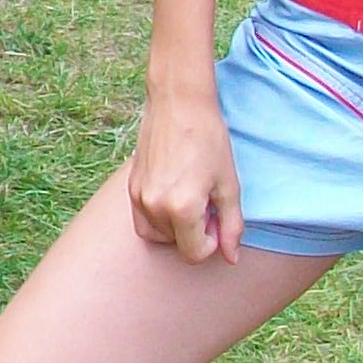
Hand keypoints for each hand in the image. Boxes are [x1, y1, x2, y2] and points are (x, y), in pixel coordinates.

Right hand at [126, 92, 243, 264]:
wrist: (178, 104)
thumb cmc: (209, 140)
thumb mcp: (228, 184)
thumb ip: (231, 225)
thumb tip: (232, 258)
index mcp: (182, 208)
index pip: (195, 253)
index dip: (212, 241)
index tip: (217, 216)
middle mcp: (154, 207)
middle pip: (176, 245)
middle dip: (194, 232)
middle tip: (205, 201)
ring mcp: (137, 198)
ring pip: (157, 235)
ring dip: (175, 227)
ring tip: (188, 198)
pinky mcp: (130, 188)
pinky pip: (142, 220)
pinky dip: (158, 218)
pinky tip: (173, 193)